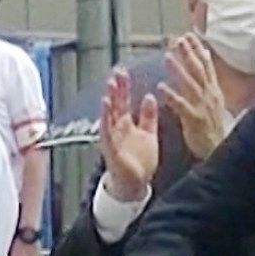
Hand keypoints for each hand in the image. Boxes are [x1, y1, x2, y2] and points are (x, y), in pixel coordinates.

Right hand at [99, 68, 158, 201]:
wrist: (136, 184)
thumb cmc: (140, 161)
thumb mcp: (148, 133)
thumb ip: (148, 116)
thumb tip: (150, 96)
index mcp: (127, 124)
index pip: (124, 101)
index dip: (124, 86)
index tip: (124, 71)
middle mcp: (118, 128)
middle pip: (116, 104)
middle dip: (116, 88)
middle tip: (116, 71)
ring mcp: (113, 138)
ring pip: (109, 115)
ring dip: (109, 100)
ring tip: (110, 84)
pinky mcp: (111, 148)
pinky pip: (107, 131)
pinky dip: (105, 119)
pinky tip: (105, 106)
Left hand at [159, 33, 229, 159]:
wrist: (220, 151)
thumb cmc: (213, 128)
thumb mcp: (215, 101)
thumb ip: (208, 81)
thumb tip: (204, 60)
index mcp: (213, 91)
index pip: (206, 66)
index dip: (198, 50)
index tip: (189, 36)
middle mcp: (209, 96)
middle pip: (198, 71)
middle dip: (188, 54)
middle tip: (178, 40)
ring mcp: (202, 107)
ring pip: (190, 84)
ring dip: (178, 70)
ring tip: (167, 56)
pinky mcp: (194, 120)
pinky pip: (181, 106)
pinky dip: (172, 95)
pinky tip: (161, 87)